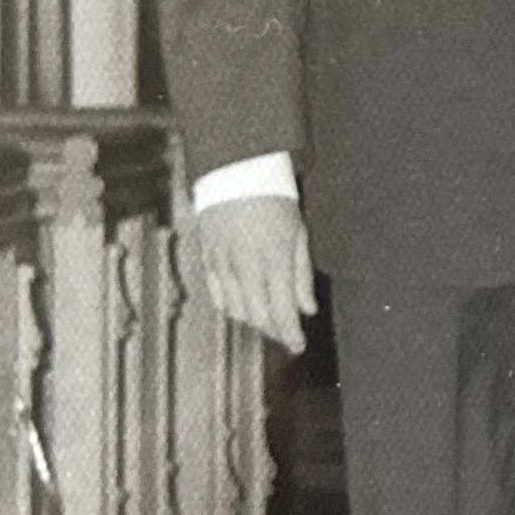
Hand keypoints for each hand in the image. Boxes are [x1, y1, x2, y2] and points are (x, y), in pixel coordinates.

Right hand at [193, 192, 316, 354]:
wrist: (236, 169)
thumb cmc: (273, 196)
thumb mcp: (299, 232)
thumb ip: (302, 273)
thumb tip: (307, 307)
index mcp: (274, 258)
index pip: (282, 310)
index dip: (290, 334)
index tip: (298, 345)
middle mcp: (247, 265)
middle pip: (258, 315)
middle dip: (274, 331)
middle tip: (285, 336)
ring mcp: (223, 262)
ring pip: (236, 309)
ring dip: (253, 321)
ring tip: (267, 322)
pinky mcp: (207, 256)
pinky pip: (217, 293)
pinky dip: (230, 307)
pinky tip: (241, 308)